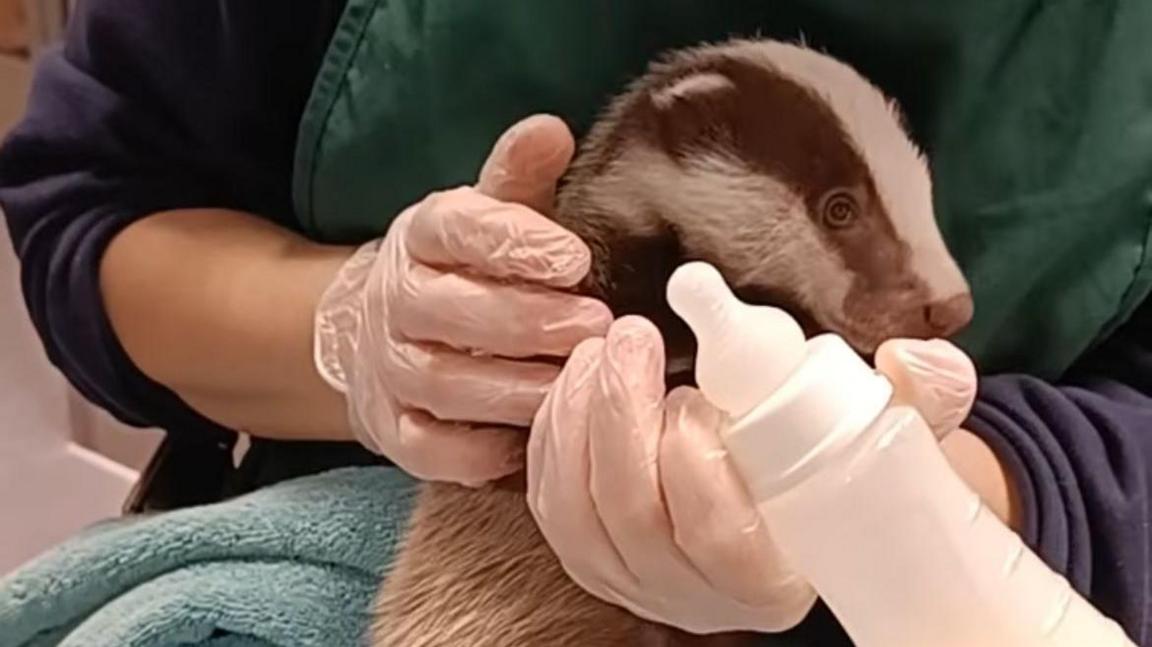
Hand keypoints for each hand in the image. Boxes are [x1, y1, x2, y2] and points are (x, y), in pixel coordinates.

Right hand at [314, 115, 611, 485]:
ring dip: (517, 387)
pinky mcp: (393, 429)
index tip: (574, 257)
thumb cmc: (462, 269)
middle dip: (529, 321)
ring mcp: (390, 369)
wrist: (381, 330)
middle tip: (596, 326)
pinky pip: (430, 448)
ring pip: (445, 383)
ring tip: (580, 383)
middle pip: (453, 312)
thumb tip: (552, 129)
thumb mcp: (487, 213)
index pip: (457, 229)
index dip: (515, 243)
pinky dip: (480, 452)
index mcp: (422, 237)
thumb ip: (520, 178)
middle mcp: (397, 301)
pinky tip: (535, 441)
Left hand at [527, 317, 977, 633]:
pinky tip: (576, 378)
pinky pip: (545, 494)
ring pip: (574, 507)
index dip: (694, 460)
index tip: (700, 392)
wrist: (778, 510)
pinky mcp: (581, 550)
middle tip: (634, 337)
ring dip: (577, 415)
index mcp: (767, 579)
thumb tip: (910, 356)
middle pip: (629, 514)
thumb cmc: (827, 470)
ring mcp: (625, 579)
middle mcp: (689, 595)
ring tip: (602, 348)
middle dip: (620, 414)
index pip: (716, 536)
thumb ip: (918, 400)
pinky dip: (550, 431)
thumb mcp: (884, 438)